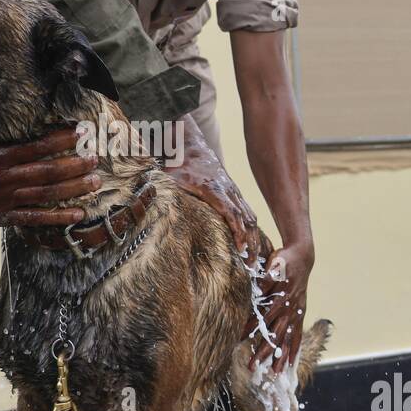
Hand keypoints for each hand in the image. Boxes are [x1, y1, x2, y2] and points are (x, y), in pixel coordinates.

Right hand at [0, 127, 100, 229]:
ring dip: (73, 188)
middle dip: (75, 164)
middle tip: (98, 157)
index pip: (36, 145)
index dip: (61, 139)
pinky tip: (76, 214)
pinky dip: (56, 217)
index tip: (81, 131)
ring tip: (95, 182)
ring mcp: (1, 200)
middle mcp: (2, 178)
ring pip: (45, 194)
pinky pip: (33, 218)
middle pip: (48, 171)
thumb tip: (1, 115)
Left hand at [165, 137, 259, 261]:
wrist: (190, 147)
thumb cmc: (179, 166)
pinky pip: (248, 212)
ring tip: (253, 259)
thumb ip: (168, 198)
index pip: (232, 213)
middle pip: (248, 218)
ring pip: (251, 216)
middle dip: (252, 242)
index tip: (240, 248)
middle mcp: (229, 191)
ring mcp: (234, 192)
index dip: (238, 231)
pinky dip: (252, 229)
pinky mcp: (234, 193)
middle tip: (251, 263)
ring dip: (254, 237)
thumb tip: (156, 214)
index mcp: (214, 190)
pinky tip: (250, 243)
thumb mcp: (171, 181)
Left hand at [246, 238, 313, 373]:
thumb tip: (250, 292)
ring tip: (274, 373)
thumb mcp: (270, 267)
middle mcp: (289, 308)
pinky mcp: (300, 313)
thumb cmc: (281, 261)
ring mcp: (296, 312)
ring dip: (280, 356)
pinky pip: (297, 334)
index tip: (239, 341)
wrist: (302, 256)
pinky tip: (290, 363)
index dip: (251, 329)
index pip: (262, 317)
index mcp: (279, 297)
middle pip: (275, 334)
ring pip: (287, 338)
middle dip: (264, 351)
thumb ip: (262, 281)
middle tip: (253, 366)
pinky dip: (294, 349)